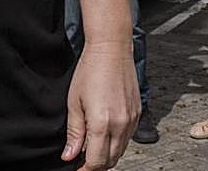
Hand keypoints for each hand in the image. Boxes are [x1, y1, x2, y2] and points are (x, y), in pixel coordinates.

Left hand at [62, 41, 138, 168]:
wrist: (111, 50)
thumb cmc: (90, 71)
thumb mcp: (74, 103)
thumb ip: (74, 133)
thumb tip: (69, 156)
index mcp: (102, 123)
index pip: (96, 162)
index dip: (85, 170)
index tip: (76, 168)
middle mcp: (120, 124)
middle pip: (110, 160)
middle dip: (96, 165)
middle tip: (82, 161)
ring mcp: (131, 119)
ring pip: (121, 151)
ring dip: (107, 155)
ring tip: (93, 149)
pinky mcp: (137, 113)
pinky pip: (128, 138)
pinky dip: (117, 143)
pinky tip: (106, 135)